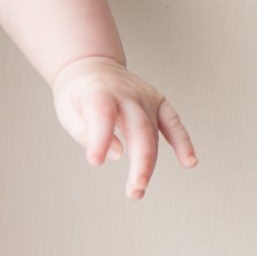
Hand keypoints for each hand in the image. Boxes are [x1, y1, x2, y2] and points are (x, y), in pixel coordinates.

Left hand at [50, 55, 196, 199]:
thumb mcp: (66, 109)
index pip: (103, 115)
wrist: (91, 64)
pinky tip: (190, 162)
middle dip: (140, 163)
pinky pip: (174, 123)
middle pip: (139, 129)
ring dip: (149, 164)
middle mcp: (126, 94)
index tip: (95, 161)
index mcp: (98, 93)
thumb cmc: (77, 91)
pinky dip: (183, 142)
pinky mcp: (158, 102)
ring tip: (138, 189)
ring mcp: (145, 97)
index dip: (100, 140)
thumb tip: (115, 154)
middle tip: (134, 190)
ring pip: (153, 134)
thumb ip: (85, 132)